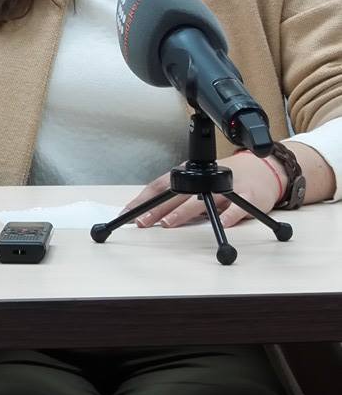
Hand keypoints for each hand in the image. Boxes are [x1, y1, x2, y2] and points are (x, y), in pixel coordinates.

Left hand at [123, 152, 285, 228]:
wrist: (266, 168)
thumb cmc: (229, 177)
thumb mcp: (202, 182)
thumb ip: (182, 195)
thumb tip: (152, 212)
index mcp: (192, 175)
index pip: (161, 185)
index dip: (143, 199)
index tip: (127, 213)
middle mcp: (207, 179)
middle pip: (178, 195)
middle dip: (158, 209)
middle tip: (142, 222)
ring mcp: (229, 187)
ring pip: (203, 201)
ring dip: (185, 213)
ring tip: (169, 223)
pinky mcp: (249, 197)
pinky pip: (238, 209)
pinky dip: (228, 218)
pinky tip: (219, 226)